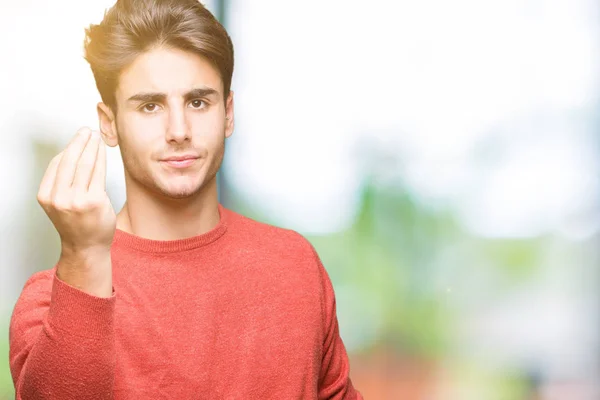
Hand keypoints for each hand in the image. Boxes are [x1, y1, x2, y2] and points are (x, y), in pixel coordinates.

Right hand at [37, 127, 115, 254]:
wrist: (86, 247)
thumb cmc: (76, 223)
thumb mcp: (59, 202)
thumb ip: (62, 181)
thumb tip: (73, 152)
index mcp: (46, 196)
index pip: (57, 164)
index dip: (68, 148)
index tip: (77, 138)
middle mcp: (58, 198)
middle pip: (69, 161)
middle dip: (79, 142)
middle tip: (87, 131)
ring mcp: (76, 200)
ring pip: (84, 164)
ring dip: (91, 147)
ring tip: (96, 137)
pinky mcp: (94, 201)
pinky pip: (97, 173)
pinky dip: (100, 158)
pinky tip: (102, 151)